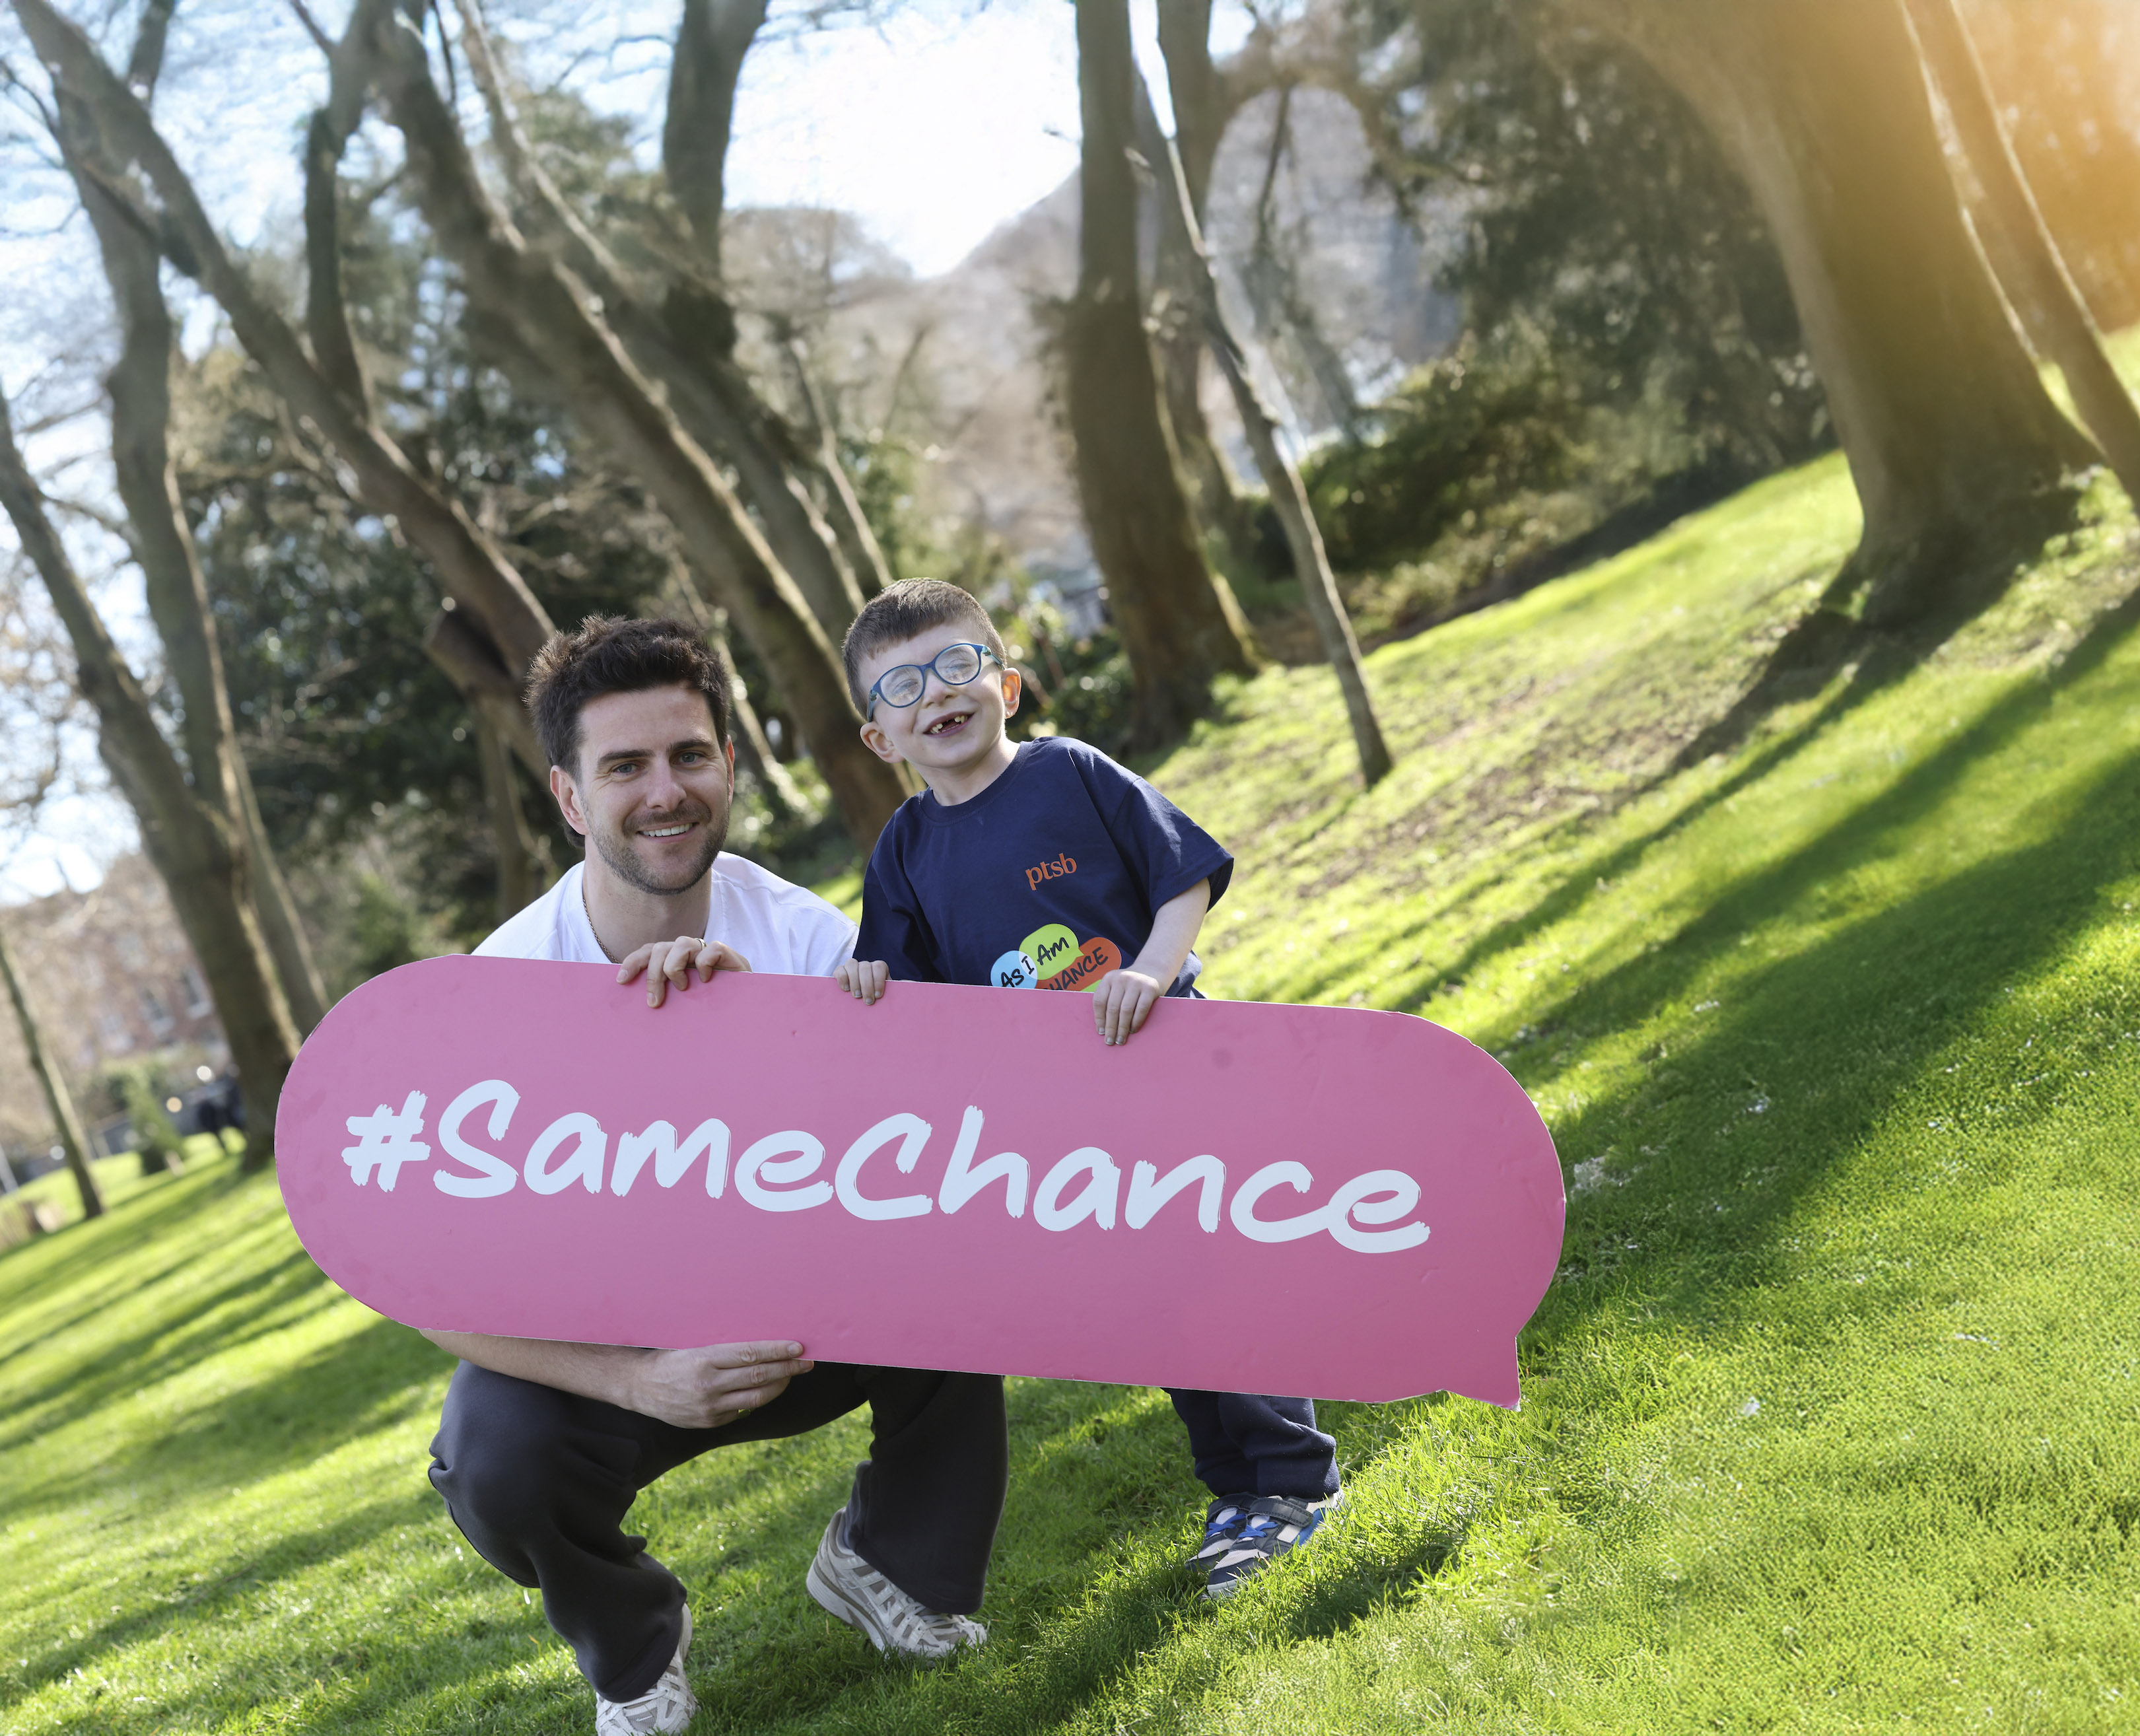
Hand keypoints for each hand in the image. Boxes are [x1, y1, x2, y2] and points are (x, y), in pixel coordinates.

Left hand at [616, 936, 751, 1006]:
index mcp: (674, 960)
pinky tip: (706, 980)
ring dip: (674, 968)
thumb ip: (666, 997)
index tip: (621, 981)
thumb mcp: (682, 1003)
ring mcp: (706, 951)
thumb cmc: (711, 1007)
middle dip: (653, 975)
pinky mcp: (726, 954)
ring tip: (683, 988)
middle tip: (655, 1002)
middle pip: (659, 948)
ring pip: (680, 944)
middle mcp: (687, 952)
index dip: (633, 962)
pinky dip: (703, 964)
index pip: (648, 952)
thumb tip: (641, 1005)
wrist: (745, 1009)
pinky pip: (709, 950)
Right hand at [628, 1340, 812, 1428]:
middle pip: (759, 1376)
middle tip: (807, 1362)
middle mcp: (708, 1384)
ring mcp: (709, 1407)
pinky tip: (764, 1390)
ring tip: (791, 1376)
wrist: (640, 1386)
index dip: (778, 1351)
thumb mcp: (695, 1346)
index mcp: (704, 1359)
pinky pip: (741, 1411)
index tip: (798, 1347)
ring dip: (779, 1386)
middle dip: (788, 1369)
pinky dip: (755, 1399)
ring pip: (756, 1397)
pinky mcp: (708, 1423)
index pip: (751, 1354)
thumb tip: (764, 1346)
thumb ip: (726, 1349)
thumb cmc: (672, 1358)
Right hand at [835, 959, 889, 1003]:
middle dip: (866, 985)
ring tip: (857, 996)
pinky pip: (839, 969)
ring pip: (852, 964)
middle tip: (868, 1001)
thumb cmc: (876, 999)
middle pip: (865, 967)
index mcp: (878, 967)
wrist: (864, 1001)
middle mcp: (865, 965)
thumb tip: (905, 991)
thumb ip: (891, 992)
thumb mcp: (885, 995)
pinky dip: (842, 978)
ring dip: (854, 981)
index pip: (879, 967)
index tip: (878, 995)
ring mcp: (852, 966)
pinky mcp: (840, 971)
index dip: (878, 980)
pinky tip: (845, 989)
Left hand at [1091, 968, 1163, 1045]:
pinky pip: (1141, 1009)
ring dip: (1122, 1028)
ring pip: (1125, 1010)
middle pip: (1112, 1007)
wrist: (1154, 969)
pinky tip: (1133, 1030)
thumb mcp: (1117, 986)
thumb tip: (1103, 1027)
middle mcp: (1121, 978)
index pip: (1099, 1001)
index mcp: (1109, 978)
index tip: (1101, 1032)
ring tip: (1121, 1040)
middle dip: (1111, 1027)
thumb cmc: (1132, 984)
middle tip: (1110, 1041)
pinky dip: (1136, 1022)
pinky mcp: (1150, 988)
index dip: (1099, 1018)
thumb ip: (1110, 999)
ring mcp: (1136, 982)